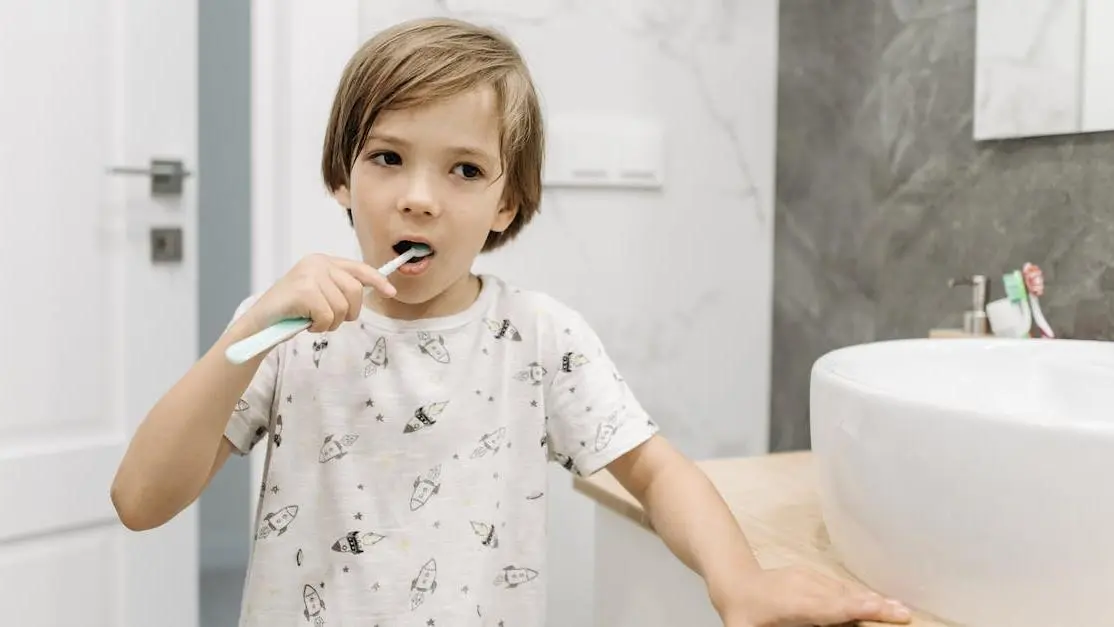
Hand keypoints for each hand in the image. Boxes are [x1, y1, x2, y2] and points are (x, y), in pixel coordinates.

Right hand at [242, 254, 396, 334]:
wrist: (259, 323)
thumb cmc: (290, 311)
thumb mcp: (319, 294)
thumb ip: (339, 288)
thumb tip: (373, 289)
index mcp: (322, 261)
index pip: (358, 268)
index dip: (377, 280)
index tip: (391, 292)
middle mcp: (317, 263)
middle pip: (356, 291)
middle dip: (348, 312)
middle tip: (329, 320)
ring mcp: (310, 275)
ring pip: (343, 307)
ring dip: (330, 323)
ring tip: (312, 321)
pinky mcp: (303, 290)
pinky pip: (328, 316)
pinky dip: (319, 327)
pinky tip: (305, 324)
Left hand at [710, 566, 911, 626]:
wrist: (734, 581)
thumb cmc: (741, 615)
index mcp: (792, 604)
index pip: (831, 607)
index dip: (858, 608)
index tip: (882, 608)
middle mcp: (804, 587)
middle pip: (845, 597)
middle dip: (875, 605)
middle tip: (905, 613)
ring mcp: (808, 578)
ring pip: (845, 590)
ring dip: (871, 600)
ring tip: (898, 609)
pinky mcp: (811, 575)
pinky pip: (839, 587)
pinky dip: (858, 595)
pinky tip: (875, 601)